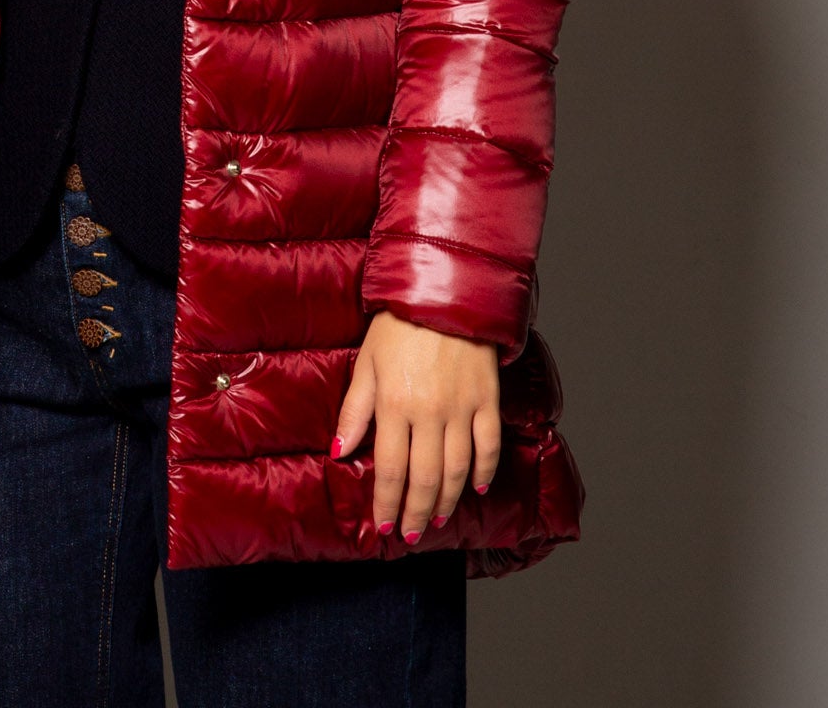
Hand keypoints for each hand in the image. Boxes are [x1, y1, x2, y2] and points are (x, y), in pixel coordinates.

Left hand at [331, 308, 501, 539]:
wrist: (445, 291)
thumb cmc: (399, 325)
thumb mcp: (367, 362)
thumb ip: (354, 410)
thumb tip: (339, 453)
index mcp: (394, 403)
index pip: (390, 468)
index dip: (387, 503)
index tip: (383, 526)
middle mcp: (429, 412)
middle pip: (425, 478)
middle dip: (416, 514)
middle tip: (411, 536)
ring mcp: (462, 407)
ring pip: (457, 469)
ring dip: (447, 501)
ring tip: (437, 520)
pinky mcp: (487, 399)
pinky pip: (489, 445)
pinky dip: (484, 470)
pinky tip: (477, 487)